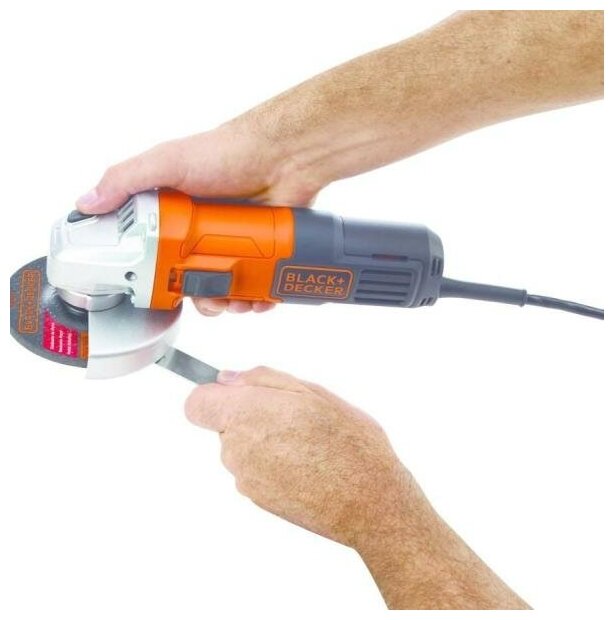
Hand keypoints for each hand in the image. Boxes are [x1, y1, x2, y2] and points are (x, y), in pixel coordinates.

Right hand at [75, 120, 324, 315]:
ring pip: (227, 288)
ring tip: (237, 301)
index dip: (160, 277)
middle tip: (208, 299)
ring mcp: (236, 243)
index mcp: (177, 216)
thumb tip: (87, 204)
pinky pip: (257, 285)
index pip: (158, 256)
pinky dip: (258, 298)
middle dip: (201, 298)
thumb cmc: (227, 152)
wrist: (282, 155)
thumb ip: (126, 181)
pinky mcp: (264, 251)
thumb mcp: (167, 162)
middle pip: (195, 280)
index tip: (164, 290)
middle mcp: (205, 233)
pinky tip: (259, 298)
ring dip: (230, 302)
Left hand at [184, 366, 416, 547]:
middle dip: (250, 415)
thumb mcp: (312, 392)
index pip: (196, 403)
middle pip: (224, 424)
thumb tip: (228, 378)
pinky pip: (255, 471)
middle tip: (293, 416)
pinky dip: (273, 465)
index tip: (237, 394)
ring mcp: (245, 478)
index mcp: (246, 414)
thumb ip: (262, 379)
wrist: (369, 501)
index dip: (213, 395)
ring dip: (264, 440)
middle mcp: (236, 449)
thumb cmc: (349, 443)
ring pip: (241, 448)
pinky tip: (306, 464)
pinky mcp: (257, 499)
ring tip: (306, 442)